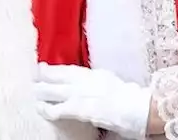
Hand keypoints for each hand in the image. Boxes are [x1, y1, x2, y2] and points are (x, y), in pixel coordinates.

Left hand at [33, 63, 152, 139]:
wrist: (143, 109)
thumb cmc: (134, 102)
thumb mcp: (113, 86)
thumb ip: (98, 85)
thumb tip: (85, 87)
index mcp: (98, 75)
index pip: (72, 70)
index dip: (56, 69)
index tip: (44, 67)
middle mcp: (91, 81)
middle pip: (63, 75)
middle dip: (46, 76)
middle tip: (34, 75)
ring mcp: (88, 94)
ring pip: (58, 90)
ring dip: (44, 91)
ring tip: (34, 92)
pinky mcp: (86, 108)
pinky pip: (63, 109)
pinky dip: (50, 109)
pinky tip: (42, 109)